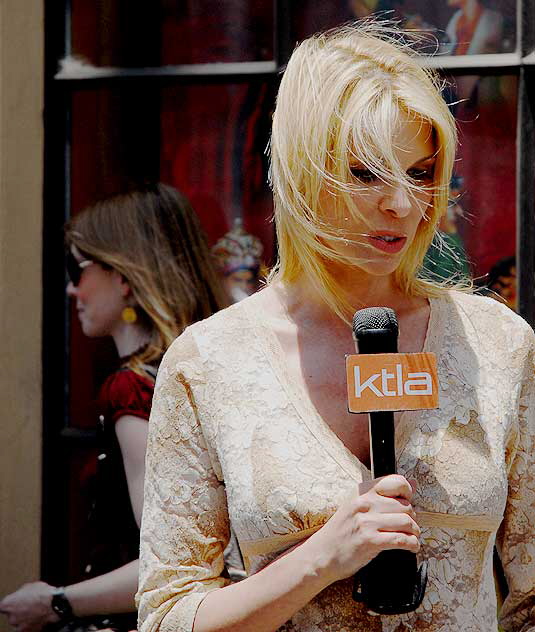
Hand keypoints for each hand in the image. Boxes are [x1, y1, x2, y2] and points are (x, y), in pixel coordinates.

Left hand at [0, 582, 58, 631]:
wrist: (55, 604)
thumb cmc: (43, 594)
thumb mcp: (29, 586)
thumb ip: (20, 593)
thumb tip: (21, 595)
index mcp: (7, 604)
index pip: (4, 605)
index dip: (12, 603)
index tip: (16, 601)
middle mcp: (11, 617)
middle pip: (12, 615)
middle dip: (19, 610)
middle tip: (29, 604)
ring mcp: (19, 626)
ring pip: (19, 622)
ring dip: (25, 618)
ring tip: (35, 611)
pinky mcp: (28, 631)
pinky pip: (27, 627)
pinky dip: (31, 624)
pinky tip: (38, 617)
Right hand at [305, 474, 419, 583]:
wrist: (321, 554)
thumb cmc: (341, 531)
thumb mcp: (357, 506)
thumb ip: (384, 495)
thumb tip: (414, 483)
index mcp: (362, 491)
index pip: (396, 482)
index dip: (407, 493)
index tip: (406, 503)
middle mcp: (364, 503)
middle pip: (405, 505)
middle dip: (412, 518)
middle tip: (408, 527)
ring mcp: (366, 522)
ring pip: (406, 522)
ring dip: (414, 532)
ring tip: (411, 537)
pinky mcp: (370, 541)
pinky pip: (402, 539)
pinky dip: (412, 545)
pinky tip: (411, 547)